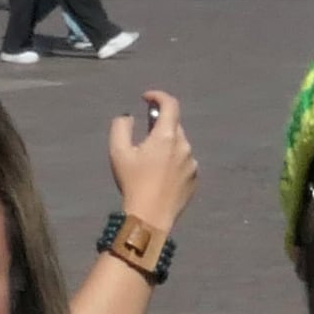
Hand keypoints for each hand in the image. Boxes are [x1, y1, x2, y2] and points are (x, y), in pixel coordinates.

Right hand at [109, 91, 196, 229]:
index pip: (170, 104)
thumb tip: (128, 117)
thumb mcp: (118, 152)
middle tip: (144, 134)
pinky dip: (174, 161)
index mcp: (167, 136)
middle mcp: (184, 146)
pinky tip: (160, 176)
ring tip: (150, 161)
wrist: (150, 217)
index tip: (147, 99)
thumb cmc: (133, 183)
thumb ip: (121, 126)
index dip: (158, 96)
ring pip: (180, 145)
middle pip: (174, 125)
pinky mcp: (194, 179)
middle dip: (159, 124)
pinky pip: (184, 162)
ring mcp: (192, 164)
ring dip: (167, 145)